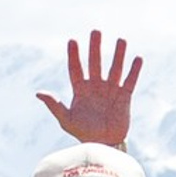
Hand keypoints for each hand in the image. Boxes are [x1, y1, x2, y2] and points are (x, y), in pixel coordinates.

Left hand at [39, 28, 143, 147]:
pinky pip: (130, 81)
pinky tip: (137, 58)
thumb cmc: (83, 133)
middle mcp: (96, 86)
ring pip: (114, 68)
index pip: (76, 68)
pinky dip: (134, 70)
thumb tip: (38, 92)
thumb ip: (54, 105)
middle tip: (96, 31)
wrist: (103, 145)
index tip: (72, 41)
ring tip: (121, 40)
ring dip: (118, 55)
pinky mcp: (124, 97)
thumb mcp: (66, 119)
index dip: (74, 55)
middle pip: (95, 63)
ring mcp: (111, 90)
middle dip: (95, 48)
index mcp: (80, 90)